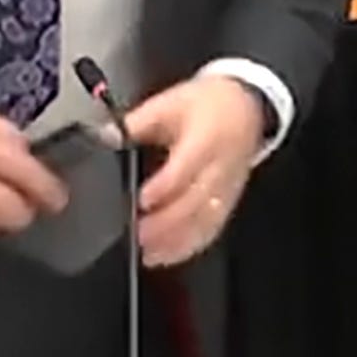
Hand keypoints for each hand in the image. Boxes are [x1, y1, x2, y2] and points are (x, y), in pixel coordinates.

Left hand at [121, 75, 266, 268]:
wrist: (248, 104)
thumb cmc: (208, 102)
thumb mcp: (171, 101)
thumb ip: (138, 122)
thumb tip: (107, 136)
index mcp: (207, 138)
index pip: (187, 167)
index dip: (165, 186)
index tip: (142, 200)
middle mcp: (220, 167)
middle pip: (197, 200)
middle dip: (167, 222)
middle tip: (138, 235)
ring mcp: (228, 188)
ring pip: (206, 220)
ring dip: (177, 240)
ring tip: (149, 253)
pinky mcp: (230, 201)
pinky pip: (212, 229)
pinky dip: (190, 245)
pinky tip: (168, 255)